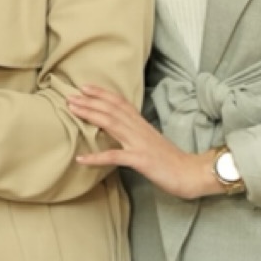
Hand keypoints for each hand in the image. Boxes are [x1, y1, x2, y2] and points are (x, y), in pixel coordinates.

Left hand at [68, 84, 225, 201]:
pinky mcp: (140, 160)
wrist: (191, 173)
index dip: (102, 93)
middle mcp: (139, 129)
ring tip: (72, 110)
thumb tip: (121, 131)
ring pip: (111, 124)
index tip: (85, 87)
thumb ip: (136, 134)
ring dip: (90, 115)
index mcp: (142, 125)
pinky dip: (96, 158)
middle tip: (70, 96)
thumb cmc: (171, 160)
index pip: (120, 103)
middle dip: (90, 101)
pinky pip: (115, 157)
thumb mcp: (152, 142)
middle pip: (112, 109)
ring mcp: (139, 143)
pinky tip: (81, 159)